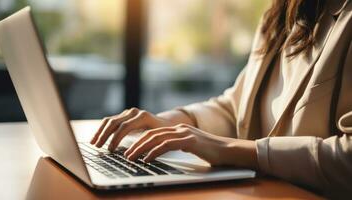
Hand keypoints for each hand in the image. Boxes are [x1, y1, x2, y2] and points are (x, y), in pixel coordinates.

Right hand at [90, 108, 174, 150]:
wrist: (164, 123)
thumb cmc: (162, 133)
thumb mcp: (157, 138)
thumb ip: (147, 143)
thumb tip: (135, 155)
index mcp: (143, 117)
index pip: (125, 126)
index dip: (116, 138)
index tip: (111, 150)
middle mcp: (134, 112)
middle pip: (114, 122)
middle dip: (105, 135)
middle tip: (98, 147)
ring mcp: (127, 113)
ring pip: (109, 121)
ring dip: (100, 132)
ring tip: (94, 143)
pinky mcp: (123, 115)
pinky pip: (109, 121)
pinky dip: (102, 130)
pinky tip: (97, 138)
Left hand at [123, 123, 257, 167]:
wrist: (230, 151)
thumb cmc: (211, 153)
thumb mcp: (190, 147)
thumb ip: (176, 146)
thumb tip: (160, 152)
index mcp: (178, 129)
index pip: (154, 133)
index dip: (139, 141)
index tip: (129, 150)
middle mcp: (180, 128)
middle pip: (151, 134)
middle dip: (135, 144)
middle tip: (125, 154)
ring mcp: (185, 133)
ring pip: (156, 138)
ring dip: (141, 149)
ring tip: (131, 158)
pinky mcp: (190, 140)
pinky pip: (167, 145)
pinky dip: (155, 152)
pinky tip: (147, 159)